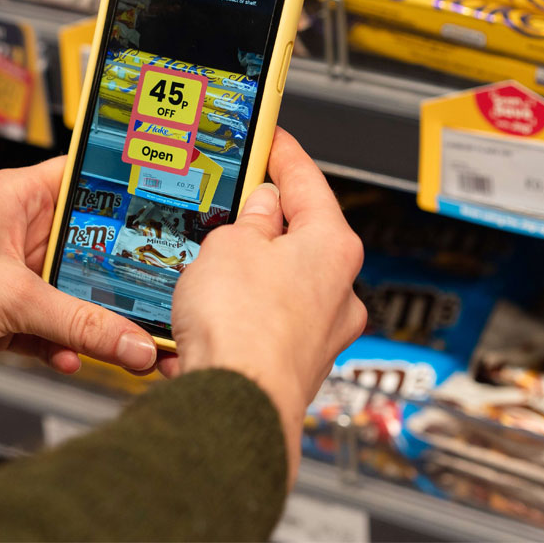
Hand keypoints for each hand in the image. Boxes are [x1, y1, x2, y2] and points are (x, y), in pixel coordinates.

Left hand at [0, 158, 159, 380]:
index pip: (86, 179)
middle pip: (88, 248)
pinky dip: (62, 343)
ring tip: (129, 340)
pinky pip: (49, 326)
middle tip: (159, 291)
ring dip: (95, 319)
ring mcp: (11, 274)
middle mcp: (18, 230)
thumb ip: (77, 321)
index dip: (125, 191)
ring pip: (70, 293)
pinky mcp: (1, 312)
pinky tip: (73, 357)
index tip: (166, 207)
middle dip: (120, 277)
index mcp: (19, 198)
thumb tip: (133, 342)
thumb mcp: (11, 298)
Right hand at [167, 128, 366, 484]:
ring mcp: (320, 334)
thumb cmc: (242, 328)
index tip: (273, 137)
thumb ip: (248, 221)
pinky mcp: (295, 367)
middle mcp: (339, 292)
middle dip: (263, 223)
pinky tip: (205, 321)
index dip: (284, 153)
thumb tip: (260, 210)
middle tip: (232, 206)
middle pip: (299, 237)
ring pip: (280, 286)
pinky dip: (237, 319)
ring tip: (205, 272)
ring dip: (247, 276)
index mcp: (332, 247)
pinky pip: (262, 327)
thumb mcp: (230, 245)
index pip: (308, 181)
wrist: (234, 405)